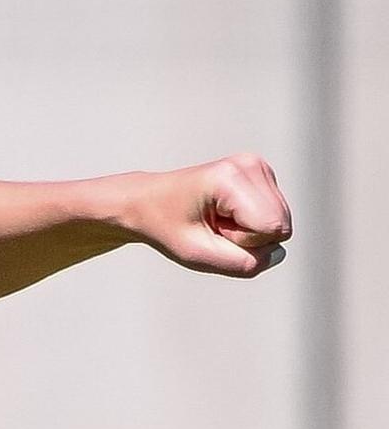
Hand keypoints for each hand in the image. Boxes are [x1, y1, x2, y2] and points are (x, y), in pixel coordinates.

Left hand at [135, 155, 291, 277]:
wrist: (146, 202)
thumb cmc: (166, 226)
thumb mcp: (197, 254)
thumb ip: (242, 263)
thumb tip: (278, 254)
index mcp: (232, 178)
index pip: (273, 229)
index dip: (244, 242)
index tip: (211, 229)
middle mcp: (251, 165)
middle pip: (281, 225)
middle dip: (249, 238)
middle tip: (213, 226)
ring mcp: (259, 167)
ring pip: (281, 222)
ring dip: (249, 231)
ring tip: (217, 220)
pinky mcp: (262, 175)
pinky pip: (275, 216)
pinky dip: (251, 222)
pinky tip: (224, 213)